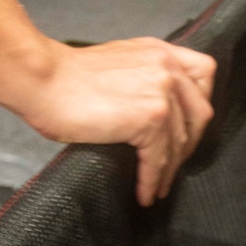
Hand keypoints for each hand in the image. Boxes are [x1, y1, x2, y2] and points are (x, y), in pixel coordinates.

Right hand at [26, 38, 216, 207]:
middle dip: (189, 143)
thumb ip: (145, 75)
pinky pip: (158, 158)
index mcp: (161, 52)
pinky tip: (145, 193)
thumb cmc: (66, 77)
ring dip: (169, 170)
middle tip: (174, 164)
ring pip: (179, 141)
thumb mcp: (119, 62)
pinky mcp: (150, 118)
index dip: (200, 103)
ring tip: (158, 187)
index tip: (189, 127)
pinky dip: (152, 180)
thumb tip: (158, 107)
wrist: (42, 80)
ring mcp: (162, 92)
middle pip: (199, 112)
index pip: (204, 73)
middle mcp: (167, 68)